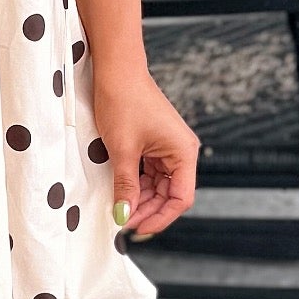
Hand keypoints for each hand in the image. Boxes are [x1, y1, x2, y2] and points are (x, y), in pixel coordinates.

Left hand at [91, 58, 197, 241]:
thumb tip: (123, 216)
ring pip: (158, 186)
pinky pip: (149, 173)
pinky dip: (136, 185)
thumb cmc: (123, 101)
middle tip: (122, 222)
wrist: (115, 70)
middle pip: (170, 194)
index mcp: (183, 152)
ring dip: (141, 199)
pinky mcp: (154, 144)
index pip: (181, 198)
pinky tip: (121, 193)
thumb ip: (126, 186)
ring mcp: (167, 148)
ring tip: (119, 210)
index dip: (160, 217)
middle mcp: (181, 151)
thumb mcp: (123, 150)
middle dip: (148, 210)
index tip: (137, 229)